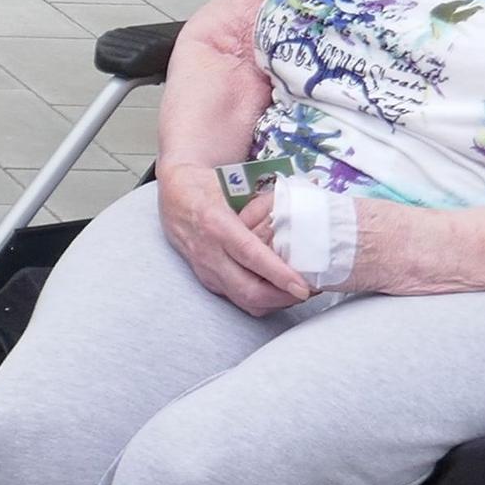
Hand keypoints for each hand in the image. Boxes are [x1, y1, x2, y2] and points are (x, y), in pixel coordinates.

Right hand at [159, 167, 312, 315]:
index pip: (251, 256)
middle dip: (283, 298)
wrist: (174, 192)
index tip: (303, 286)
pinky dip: (262, 300)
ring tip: (298, 292)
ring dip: (275, 302)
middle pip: (248, 291)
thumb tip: (307, 200)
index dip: (278, 274)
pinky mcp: (207, 279)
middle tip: (310, 291)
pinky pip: (238, 299)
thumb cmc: (206, 184)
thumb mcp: (234, 181)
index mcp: (216, 224)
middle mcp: (209, 253)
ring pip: (245, 301)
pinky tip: (278, 290)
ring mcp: (205, 270)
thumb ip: (266, 198)